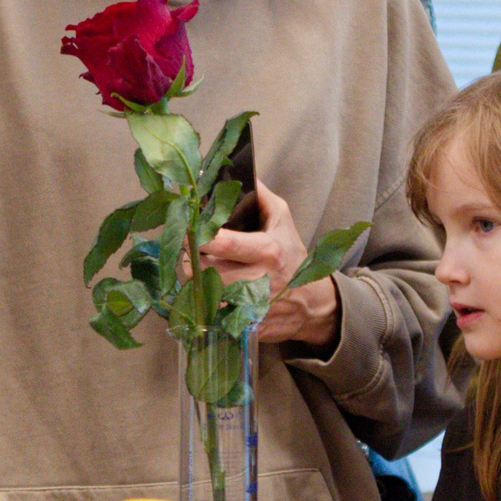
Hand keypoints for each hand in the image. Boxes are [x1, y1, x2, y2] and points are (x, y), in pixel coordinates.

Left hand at [205, 183, 340, 349]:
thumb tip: (239, 175)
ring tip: (202, 269)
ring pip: (200, 292)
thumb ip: (261, 197)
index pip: (222, 241)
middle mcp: (257, 280)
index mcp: (266, 250)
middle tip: (192, 250)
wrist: (312, 304)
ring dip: (195, 280)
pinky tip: (212, 293)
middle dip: (191, 258)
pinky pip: (209, 313)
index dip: (198, 234)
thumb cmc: (293, 257)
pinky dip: (205, 302)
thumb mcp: (284, 221)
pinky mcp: (243, 326)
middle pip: (201, 270)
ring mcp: (249, 306)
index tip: (189, 226)